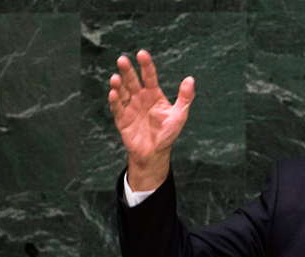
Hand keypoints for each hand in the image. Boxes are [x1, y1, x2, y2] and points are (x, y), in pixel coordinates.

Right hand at [108, 50, 194, 189]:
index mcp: (154, 94)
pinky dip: (114, 101)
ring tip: (116, 78)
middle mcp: (140, 97)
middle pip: (132, 81)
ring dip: (118, 84)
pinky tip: (114, 94)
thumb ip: (185, 98)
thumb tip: (190, 79)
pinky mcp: (122, 119)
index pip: (149, 76)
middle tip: (122, 60)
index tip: (142, 54)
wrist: (155, 153)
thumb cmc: (167, 133)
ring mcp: (130, 107)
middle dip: (127, 71)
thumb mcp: (179, 116)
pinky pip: (117, 108)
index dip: (146, 65)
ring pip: (122, 92)